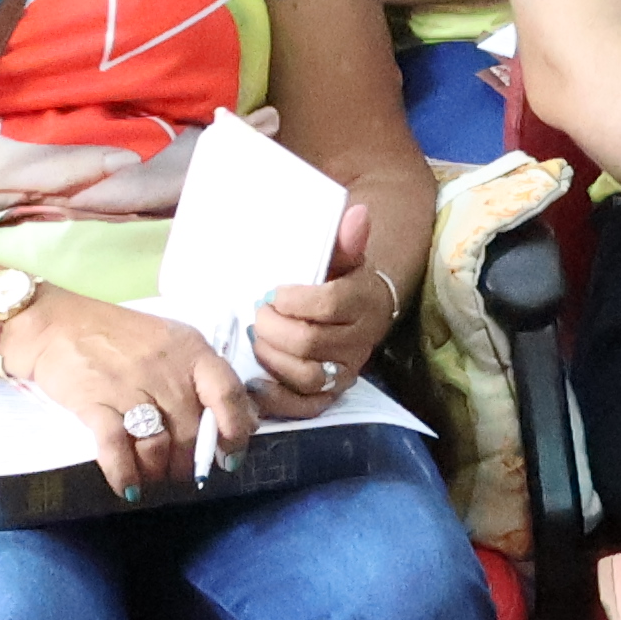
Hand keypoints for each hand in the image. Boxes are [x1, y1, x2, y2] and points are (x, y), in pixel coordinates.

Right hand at [0, 290, 260, 493]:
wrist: (57, 325)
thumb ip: (204, 377)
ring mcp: (129, 386)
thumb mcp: (172, 343)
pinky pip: (116, 448)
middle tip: (182, 473)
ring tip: (155, 478)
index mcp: (192, 350)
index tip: (231, 455)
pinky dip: (125, 474)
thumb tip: (240, 418)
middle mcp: (166, 369)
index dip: (235, 430)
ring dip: (159, 471)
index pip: (228, 393)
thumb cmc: (120, 337)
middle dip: (190, 462)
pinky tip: (128, 488)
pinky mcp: (94, 403)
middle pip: (191, 429)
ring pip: (158, 444)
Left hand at [242, 200, 400, 414]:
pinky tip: (256, 379)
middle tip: (257, 315)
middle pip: (309, 342)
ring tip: (257, 340)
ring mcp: (346, 372)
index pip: (329, 304)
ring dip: (271, 357)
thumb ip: (344, 239)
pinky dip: (276, 396)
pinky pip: (305, 407)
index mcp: (364, 301)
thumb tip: (356, 212)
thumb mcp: (341, 257)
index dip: (293, 300)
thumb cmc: (338, 280)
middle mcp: (360, 340)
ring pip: (305, 375)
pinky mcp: (331, 396)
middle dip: (272, 328)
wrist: (358, 312)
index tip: (275, 292)